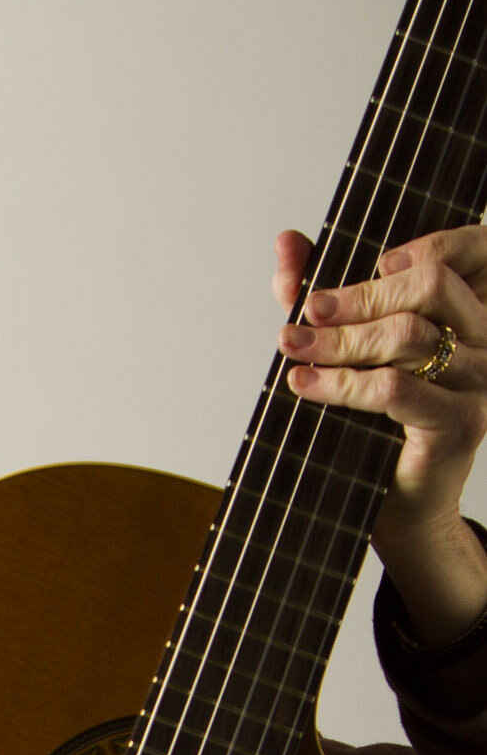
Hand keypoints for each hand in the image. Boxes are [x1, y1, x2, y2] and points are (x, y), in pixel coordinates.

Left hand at [274, 225, 486, 642]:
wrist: (402, 510)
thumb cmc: (380, 429)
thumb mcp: (352, 351)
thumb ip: (327, 296)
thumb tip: (287, 244)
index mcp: (472, 313)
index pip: (469, 253)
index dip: (424, 244)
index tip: (370, 263)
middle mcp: (486, 340)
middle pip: (430, 287)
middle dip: (360, 295)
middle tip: (307, 310)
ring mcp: (479, 382)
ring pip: (407, 336)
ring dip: (338, 340)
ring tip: (292, 345)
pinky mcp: (460, 423)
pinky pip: (395, 388)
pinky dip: (342, 383)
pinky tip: (305, 382)